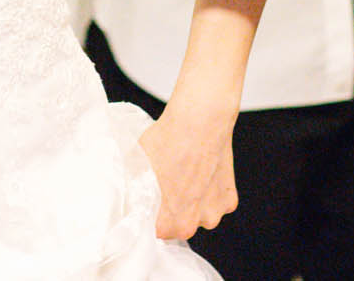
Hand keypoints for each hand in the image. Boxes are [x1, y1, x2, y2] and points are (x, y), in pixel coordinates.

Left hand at [138, 103, 237, 239]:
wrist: (199, 121)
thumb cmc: (167, 141)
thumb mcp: (137, 166)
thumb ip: (133, 189)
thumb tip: (124, 195)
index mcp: (169, 222)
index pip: (155, 231)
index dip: (151, 214)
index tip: (150, 200)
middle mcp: (194, 223)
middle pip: (179, 225)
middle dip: (173, 210)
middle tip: (169, 186)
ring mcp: (214, 212)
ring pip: (199, 215)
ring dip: (194, 203)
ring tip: (186, 177)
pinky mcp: (229, 200)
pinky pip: (215, 203)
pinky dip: (210, 193)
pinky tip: (202, 172)